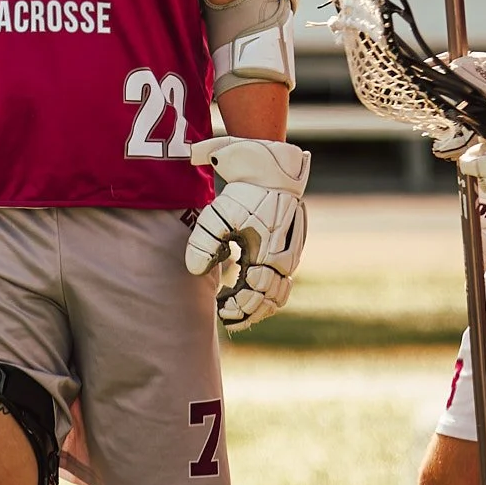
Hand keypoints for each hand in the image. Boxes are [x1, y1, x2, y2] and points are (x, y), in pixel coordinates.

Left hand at [185, 136, 310, 329]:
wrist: (269, 169)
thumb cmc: (241, 193)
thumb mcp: (217, 215)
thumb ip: (203, 244)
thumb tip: (195, 271)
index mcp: (269, 252)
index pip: (257, 294)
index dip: (238, 307)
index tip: (219, 309)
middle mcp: (285, 257)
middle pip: (270, 300)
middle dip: (247, 311)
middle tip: (224, 315)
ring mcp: (290, 254)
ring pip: (280, 293)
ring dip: (259, 306)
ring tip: (236, 311)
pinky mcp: (290, 249)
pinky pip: (283, 281)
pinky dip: (267, 292)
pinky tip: (248, 291)